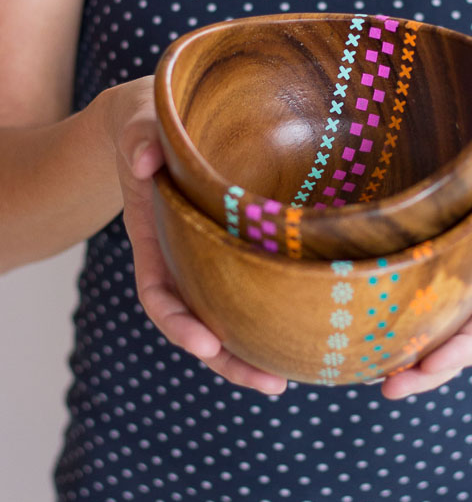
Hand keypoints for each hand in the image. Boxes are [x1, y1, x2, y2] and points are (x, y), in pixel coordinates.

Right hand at [105, 76, 287, 394]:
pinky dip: (271, 311)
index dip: (179, 324)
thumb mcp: (137, 122)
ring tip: (290, 376)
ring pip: (227, 315)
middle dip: (229, 359)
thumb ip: (138, 139)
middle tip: (272, 384)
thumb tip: (144, 160)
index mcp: (153, 237)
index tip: (206, 344)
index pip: (158, 294)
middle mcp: (181, 257)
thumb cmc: (147, 120)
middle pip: (199, 322)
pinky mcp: (236, 244)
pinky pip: (251, 285)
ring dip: (253, 350)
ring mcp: (208, 256)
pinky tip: (304, 327)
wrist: (161, 117)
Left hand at [381, 89, 471, 400]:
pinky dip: (393, 320)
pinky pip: (414, 296)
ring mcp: (455, 264)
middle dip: (431, 367)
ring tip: (369, 376)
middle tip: (388, 387)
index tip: (432, 364)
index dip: (469, 345)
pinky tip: (359, 332)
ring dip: (408, 354)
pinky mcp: (426, 253)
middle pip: (463, 334)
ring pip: (436, 324)